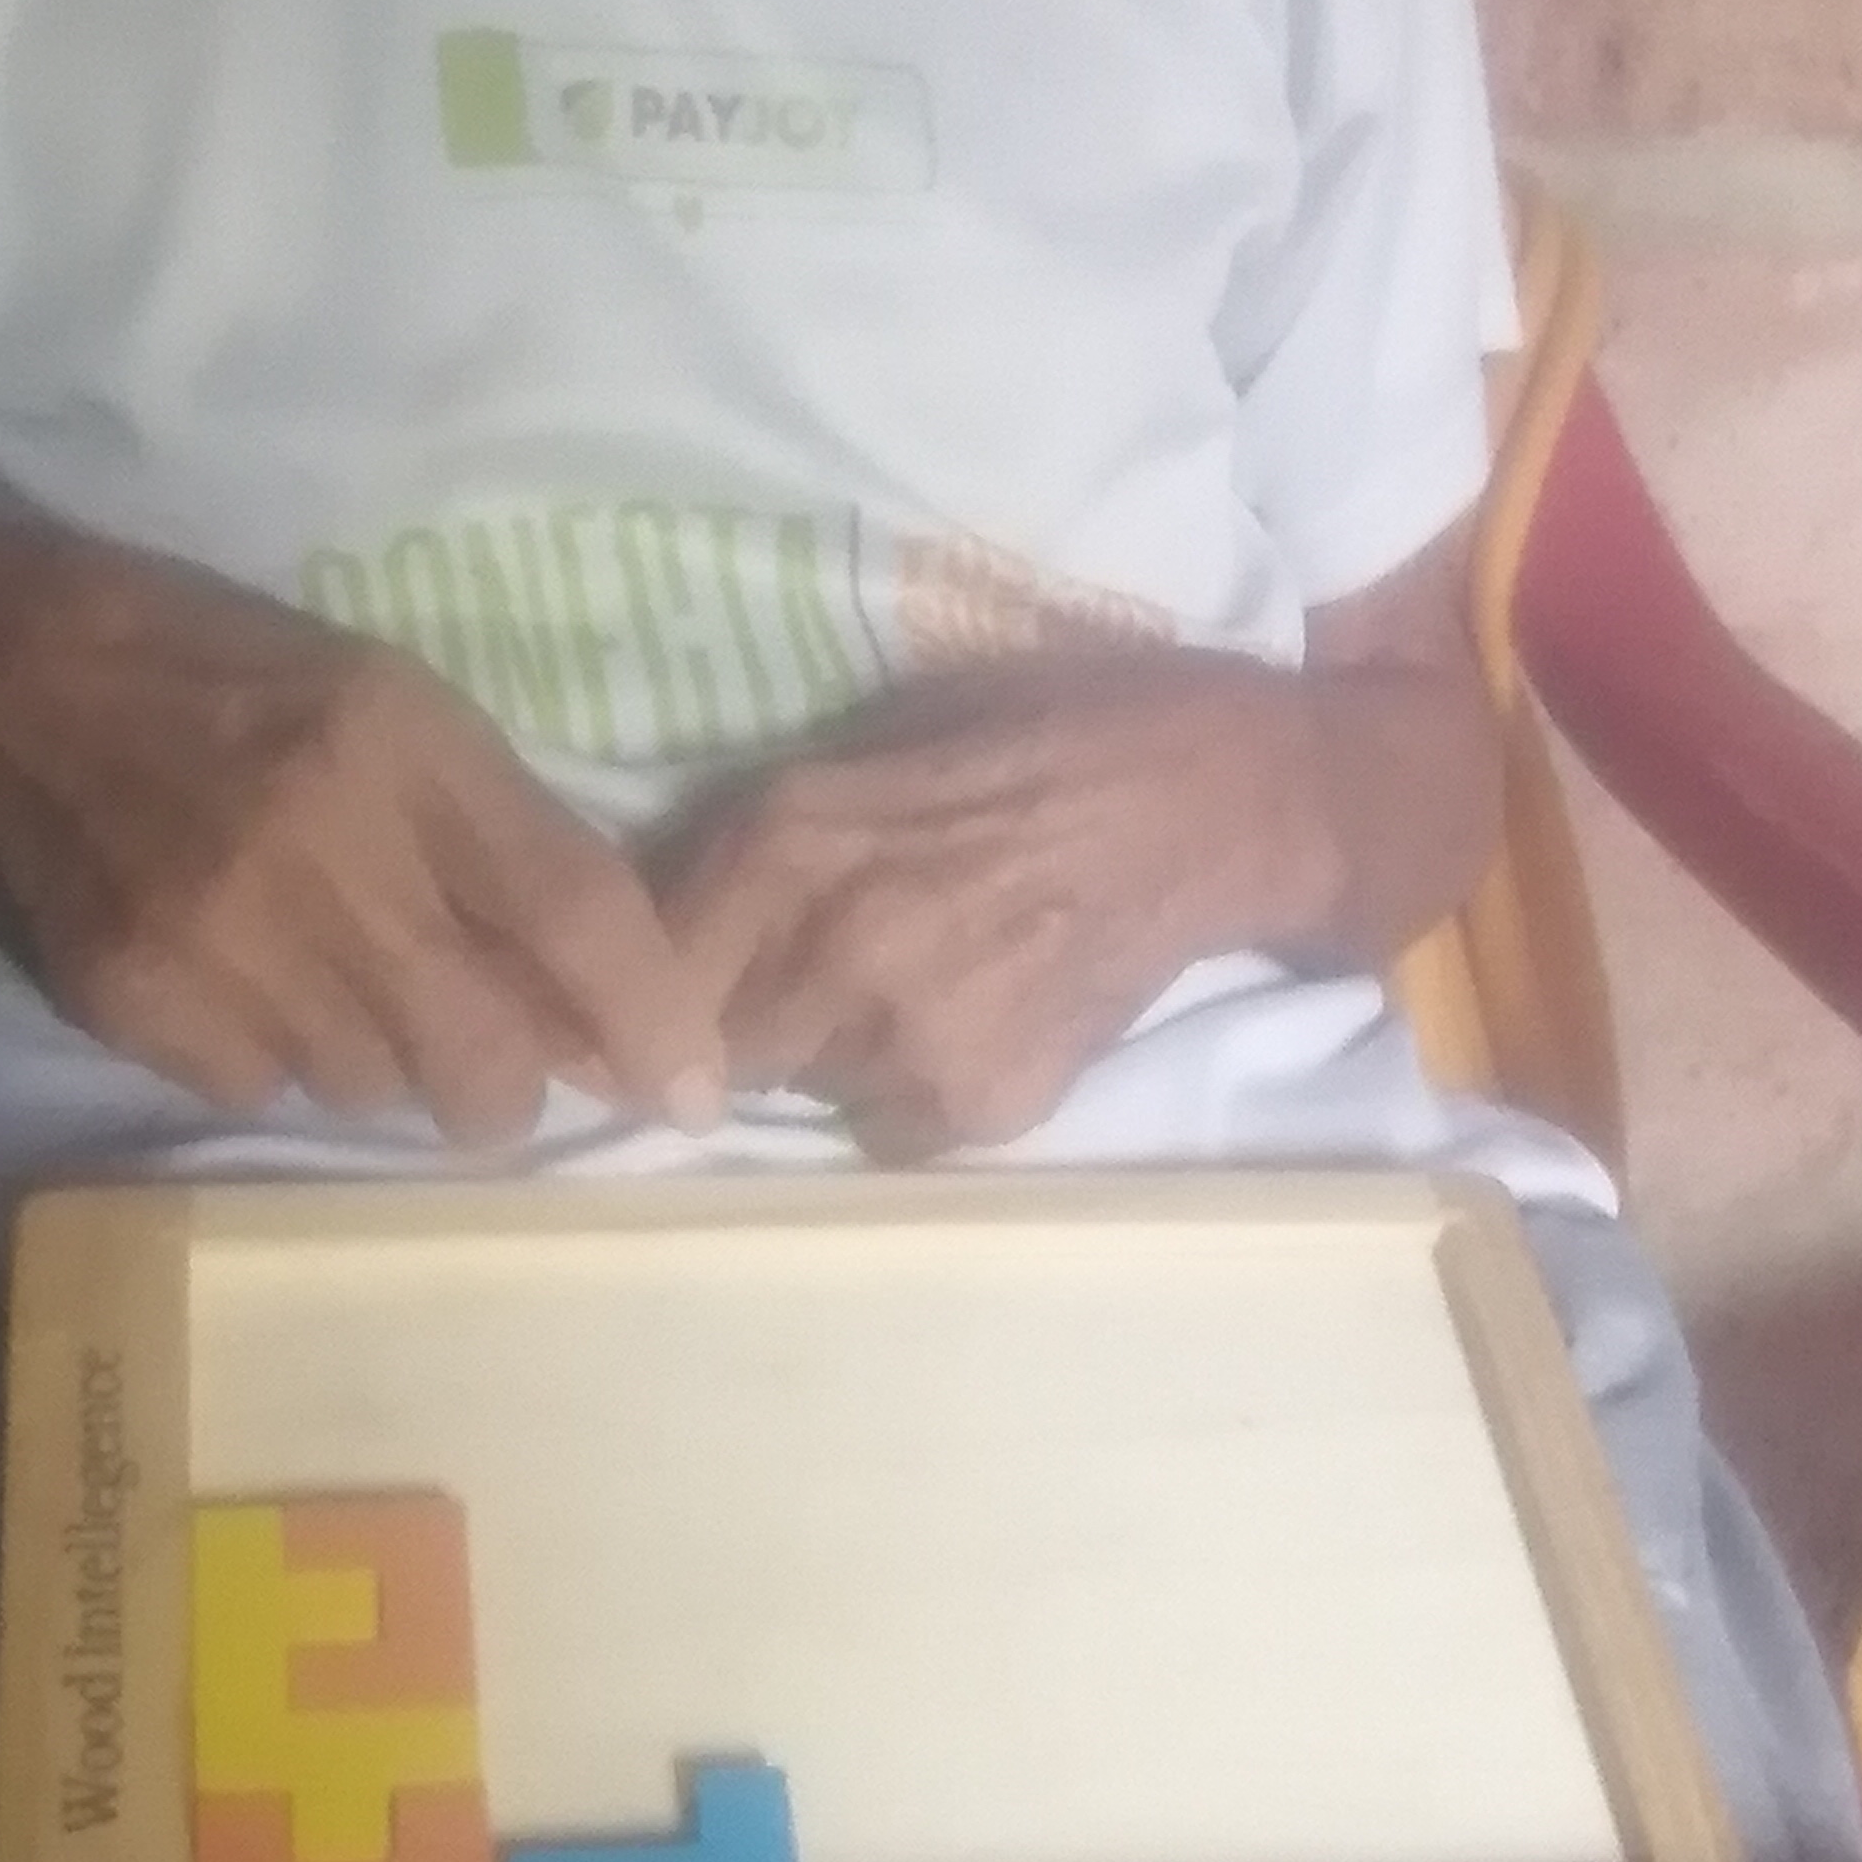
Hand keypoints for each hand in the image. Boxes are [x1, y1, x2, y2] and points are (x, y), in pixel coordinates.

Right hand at [0, 525, 721, 1145]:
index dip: (648, 1018)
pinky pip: (266, 1090)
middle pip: (483, 1055)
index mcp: (402, 740)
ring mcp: (222, 933)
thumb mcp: (384, 704)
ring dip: (382, 1056)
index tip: (691, 1093)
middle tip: (490, 1055)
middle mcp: (324, 844)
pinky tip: (239, 976)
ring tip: (325, 966)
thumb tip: (604, 1004)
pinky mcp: (139, 999)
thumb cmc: (217, 676)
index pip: (571, 908)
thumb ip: (499, 837)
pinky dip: (276, 1059)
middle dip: (508, 1083)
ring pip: (375, 1087)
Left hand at [659, 653, 1341, 1158]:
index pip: (643, 960)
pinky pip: (890, 1124)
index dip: (638, 984)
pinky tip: (979, 1018)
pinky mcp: (979, 1105)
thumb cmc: (1050, 736)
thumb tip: (662, 907)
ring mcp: (907, 1038)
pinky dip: (910, 1090)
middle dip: (739, 1019)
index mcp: (790, 838)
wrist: (1222, 802)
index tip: (654, 991)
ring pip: (802, 1085)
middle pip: (710, 1044)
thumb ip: (766, 831)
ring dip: (830, 1053)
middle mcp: (832, 947)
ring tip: (918, 983)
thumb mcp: (875, 743)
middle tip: (804, 979)